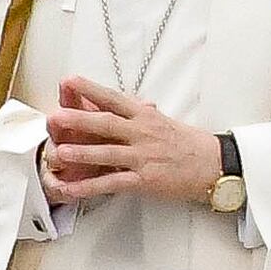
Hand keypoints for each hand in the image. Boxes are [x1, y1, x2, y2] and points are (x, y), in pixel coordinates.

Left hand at [38, 79, 217, 207]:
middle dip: (79, 120)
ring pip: (108, 153)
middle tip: (56, 116)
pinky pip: (113, 183)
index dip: (90, 89)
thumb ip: (140, 114)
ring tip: (59, 151)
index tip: (70, 81)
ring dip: (82, 153)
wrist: (215, 165)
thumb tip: (126, 103)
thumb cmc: (188, 144)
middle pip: (106, 124)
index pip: (114, 99)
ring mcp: (143, 157)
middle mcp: (142, 134)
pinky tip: (72, 189)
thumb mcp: (163, 122)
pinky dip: (91, 187)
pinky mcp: (145, 180)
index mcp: (145, 116)